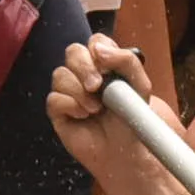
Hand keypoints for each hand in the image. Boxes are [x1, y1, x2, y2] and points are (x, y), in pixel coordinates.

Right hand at [43, 33, 161, 166]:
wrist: (125, 152)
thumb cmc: (132, 118)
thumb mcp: (140, 86)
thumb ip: (126, 60)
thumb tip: (98, 49)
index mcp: (105, 64)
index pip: (95, 42)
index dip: (97, 49)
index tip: (106, 65)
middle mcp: (85, 74)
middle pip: (72, 52)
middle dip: (84, 67)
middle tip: (97, 87)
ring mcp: (69, 91)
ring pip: (60, 74)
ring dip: (79, 92)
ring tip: (96, 109)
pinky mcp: (58, 110)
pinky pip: (54, 98)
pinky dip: (71, 106)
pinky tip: (84, 117)